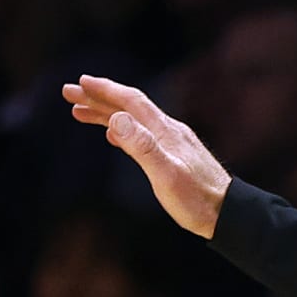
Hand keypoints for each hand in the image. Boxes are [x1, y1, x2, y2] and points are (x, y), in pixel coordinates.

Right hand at [63, 75, 230, 237]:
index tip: (80, 83)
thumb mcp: (165, 174)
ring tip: (80, 112)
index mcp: (165, 132)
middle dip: (98, 98)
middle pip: (130, 107)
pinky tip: (113, 136)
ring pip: (134, 121)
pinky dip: (122, 131)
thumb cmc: (197, 200)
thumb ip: (141, 146)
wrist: (228, 213)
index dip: (105, 90)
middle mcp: (169, 131)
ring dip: (106, 113)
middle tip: (69, 92)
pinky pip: (142, 135)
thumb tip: (116, 119)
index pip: (132, 102)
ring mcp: (173, 143)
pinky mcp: (175, 156)